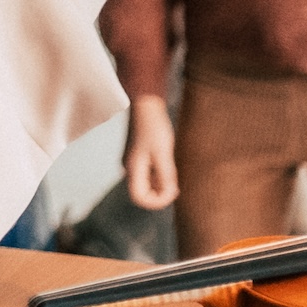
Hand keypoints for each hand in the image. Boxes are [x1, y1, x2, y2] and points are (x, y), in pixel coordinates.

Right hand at [122, 94, 177, 210]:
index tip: (173, 192)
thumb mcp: (163, 153)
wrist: (145, 105)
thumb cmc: (154, 127)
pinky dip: (160, 175)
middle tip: (177, 184)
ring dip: (162, 184)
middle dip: (161, 193)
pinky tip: (169, 163)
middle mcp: (129, 168)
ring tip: (173, 170)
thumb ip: (165, 176)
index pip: (140, 198)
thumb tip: (170, 194)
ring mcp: (133, 162)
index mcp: (132, 168)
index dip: (157, 201)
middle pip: (143, 193)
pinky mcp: (139, 156)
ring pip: (147, 184)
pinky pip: (149, 174)